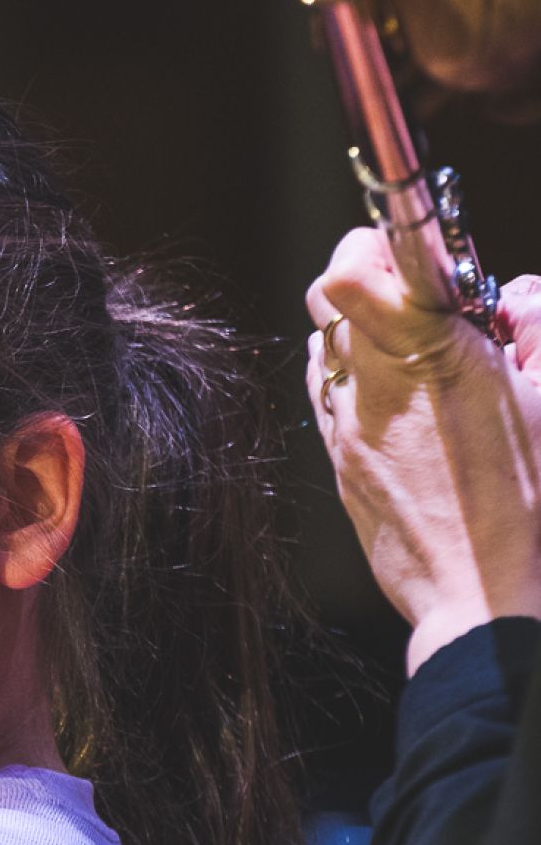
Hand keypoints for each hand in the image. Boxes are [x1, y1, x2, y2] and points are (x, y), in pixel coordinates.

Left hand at [306, 236, 540, 672]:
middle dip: (373, 278)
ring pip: (325, 342)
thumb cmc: (534, 501)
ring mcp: (347, 426)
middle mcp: (371, 383)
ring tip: (416, 350)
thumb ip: (538, 326)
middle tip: (426, 296)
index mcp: (428, 352)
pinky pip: (326, 393)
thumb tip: (514, 304)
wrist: (483, 599)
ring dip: (361, 329)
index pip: (352, 269)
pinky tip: (398, 396)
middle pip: (330, 295)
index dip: (373, 244)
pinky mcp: (339, 464)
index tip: (406, 248)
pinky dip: (351, 376)